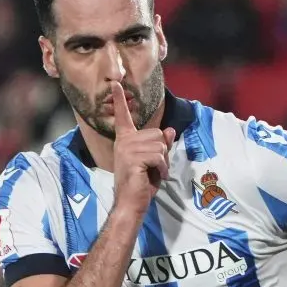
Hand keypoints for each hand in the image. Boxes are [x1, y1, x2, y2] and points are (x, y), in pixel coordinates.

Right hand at [111, 82, 175, 213]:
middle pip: (158, 134)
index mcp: (125, 140)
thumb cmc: (141, 184)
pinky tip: (153, 177)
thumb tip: (170, 130)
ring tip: (152, 173)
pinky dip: (162, 168)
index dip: (119, 100)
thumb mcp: (155, 162)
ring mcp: (127, 149)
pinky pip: (159, 156)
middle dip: (163, 152)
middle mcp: (124, 142)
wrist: (131, 203)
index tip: (115, 83)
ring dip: (163, 162)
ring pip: (161, 146)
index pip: (122, 116)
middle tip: (153, 168)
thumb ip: (161, 146)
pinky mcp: (133, 158)